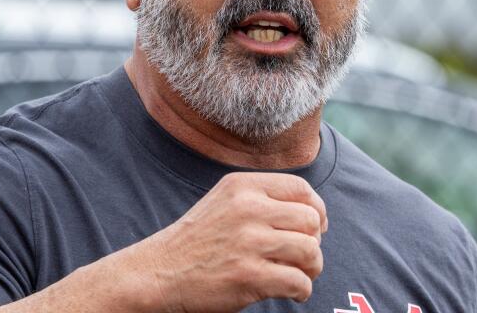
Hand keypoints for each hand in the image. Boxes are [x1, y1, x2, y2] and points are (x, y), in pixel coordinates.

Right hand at [115, 172, 327, 312]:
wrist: (159, 272)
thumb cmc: (198, 239)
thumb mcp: (226, 201)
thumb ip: (263, 198)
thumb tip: (313, 214)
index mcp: (243, 186)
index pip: (301, 189)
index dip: (317, 209)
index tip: (316, 227)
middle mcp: (248, 209)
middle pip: (310, 220)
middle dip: (315, 241)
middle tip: (305, 256)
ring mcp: (248, 243)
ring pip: (310, 251)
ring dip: (313, 267)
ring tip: (302, 274)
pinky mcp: (248, 277)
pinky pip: (298, 281)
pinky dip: (302, 290)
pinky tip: (293, 291)